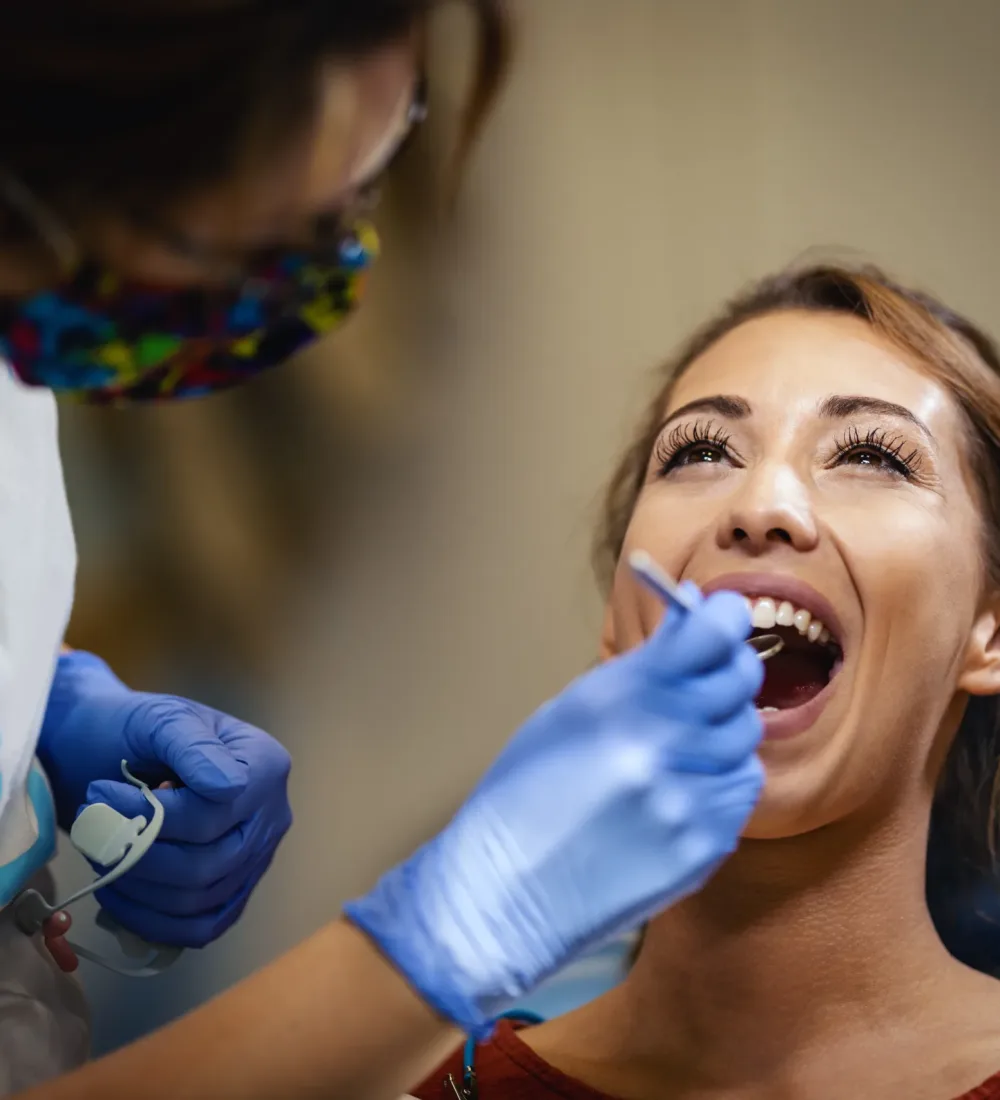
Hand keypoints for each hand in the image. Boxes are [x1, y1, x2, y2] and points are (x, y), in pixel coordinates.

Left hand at [39, 650, 291, 947]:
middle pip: (210, 863)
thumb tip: (229, 788)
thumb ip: (193, 746)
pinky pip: (201, 927)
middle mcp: (272, 815)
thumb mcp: (161, 718)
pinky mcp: (230, 891)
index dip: (152, 817)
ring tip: (100, 851)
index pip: (214, 815)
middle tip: (93, 828)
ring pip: (199, 899)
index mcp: (265, 766)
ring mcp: (254, 858)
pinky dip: (152, 920)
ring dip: (137, 885)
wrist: (109, 748)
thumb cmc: (136, 729)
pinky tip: (116, 891)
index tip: (99, 793)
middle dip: (139, 855)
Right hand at [345, 585, 763, 1036]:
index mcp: (620, 699)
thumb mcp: (568, 711)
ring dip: (720, 734)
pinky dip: (721, 782)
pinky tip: (681, 792)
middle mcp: (662, 743)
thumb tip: (691, 628)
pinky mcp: (706, 845)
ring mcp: (689, 798)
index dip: (725, 619)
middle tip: (703, 684)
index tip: (723, 620)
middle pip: (739, 682)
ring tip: (677, 752)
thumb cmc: (525, 792)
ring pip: (744, 739)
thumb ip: (637, 672)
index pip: (711, 635)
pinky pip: (741, 791)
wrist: (509, 890)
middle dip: (726, 673)